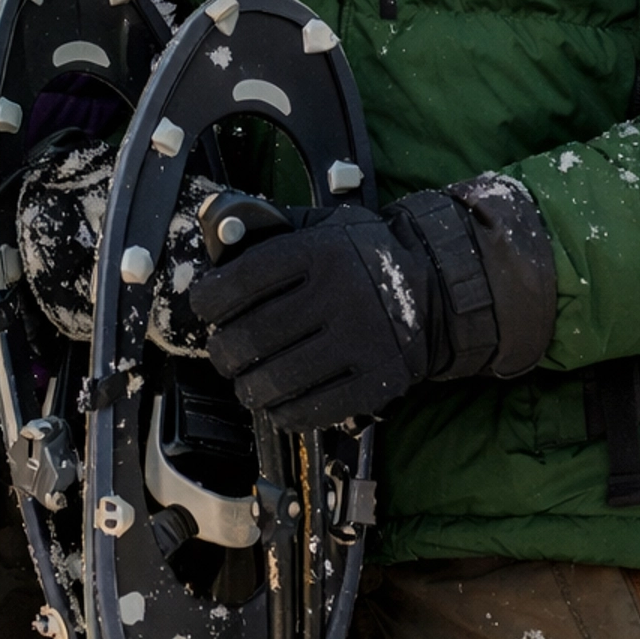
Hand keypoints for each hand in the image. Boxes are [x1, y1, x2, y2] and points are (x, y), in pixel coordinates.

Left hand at [189, 200, 439, 431]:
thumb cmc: (363, 255)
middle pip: (256, 335)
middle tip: (223, 352)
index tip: (203, 306)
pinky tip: (277, 402)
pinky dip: (284, 412)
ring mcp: (361, 341)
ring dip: (249, 387)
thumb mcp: (323, 226)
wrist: (436, 287)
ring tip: (246, 381)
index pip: (246, 279)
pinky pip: (314, 409)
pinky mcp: (378, 381)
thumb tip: (218, 238)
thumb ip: (273, 231)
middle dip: (225, 350)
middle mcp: (340, 295)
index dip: (211, 298)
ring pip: (279, 379)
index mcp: (321, 251)